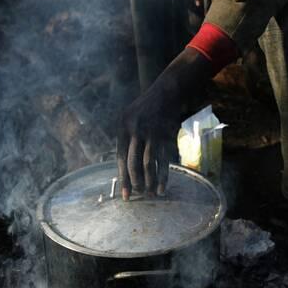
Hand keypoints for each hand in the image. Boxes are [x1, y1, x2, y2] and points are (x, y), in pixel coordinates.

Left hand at [117, 48, 212, 199]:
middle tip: (138, 195)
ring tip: (149, 194)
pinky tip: (161, 188)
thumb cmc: (145, 108)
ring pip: (148, 163)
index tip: (125, 194)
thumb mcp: (129, 118)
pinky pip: (163, 160)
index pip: (120, 158)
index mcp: (122, 127)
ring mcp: (151, 133)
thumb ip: (126, 139)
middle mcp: (135, 130)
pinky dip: (163, 176)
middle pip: (133, 163)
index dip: (123, 178)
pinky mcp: (165, 135)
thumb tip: (124, 166)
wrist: (166, 91)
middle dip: (135, 182)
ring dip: (149, 181)